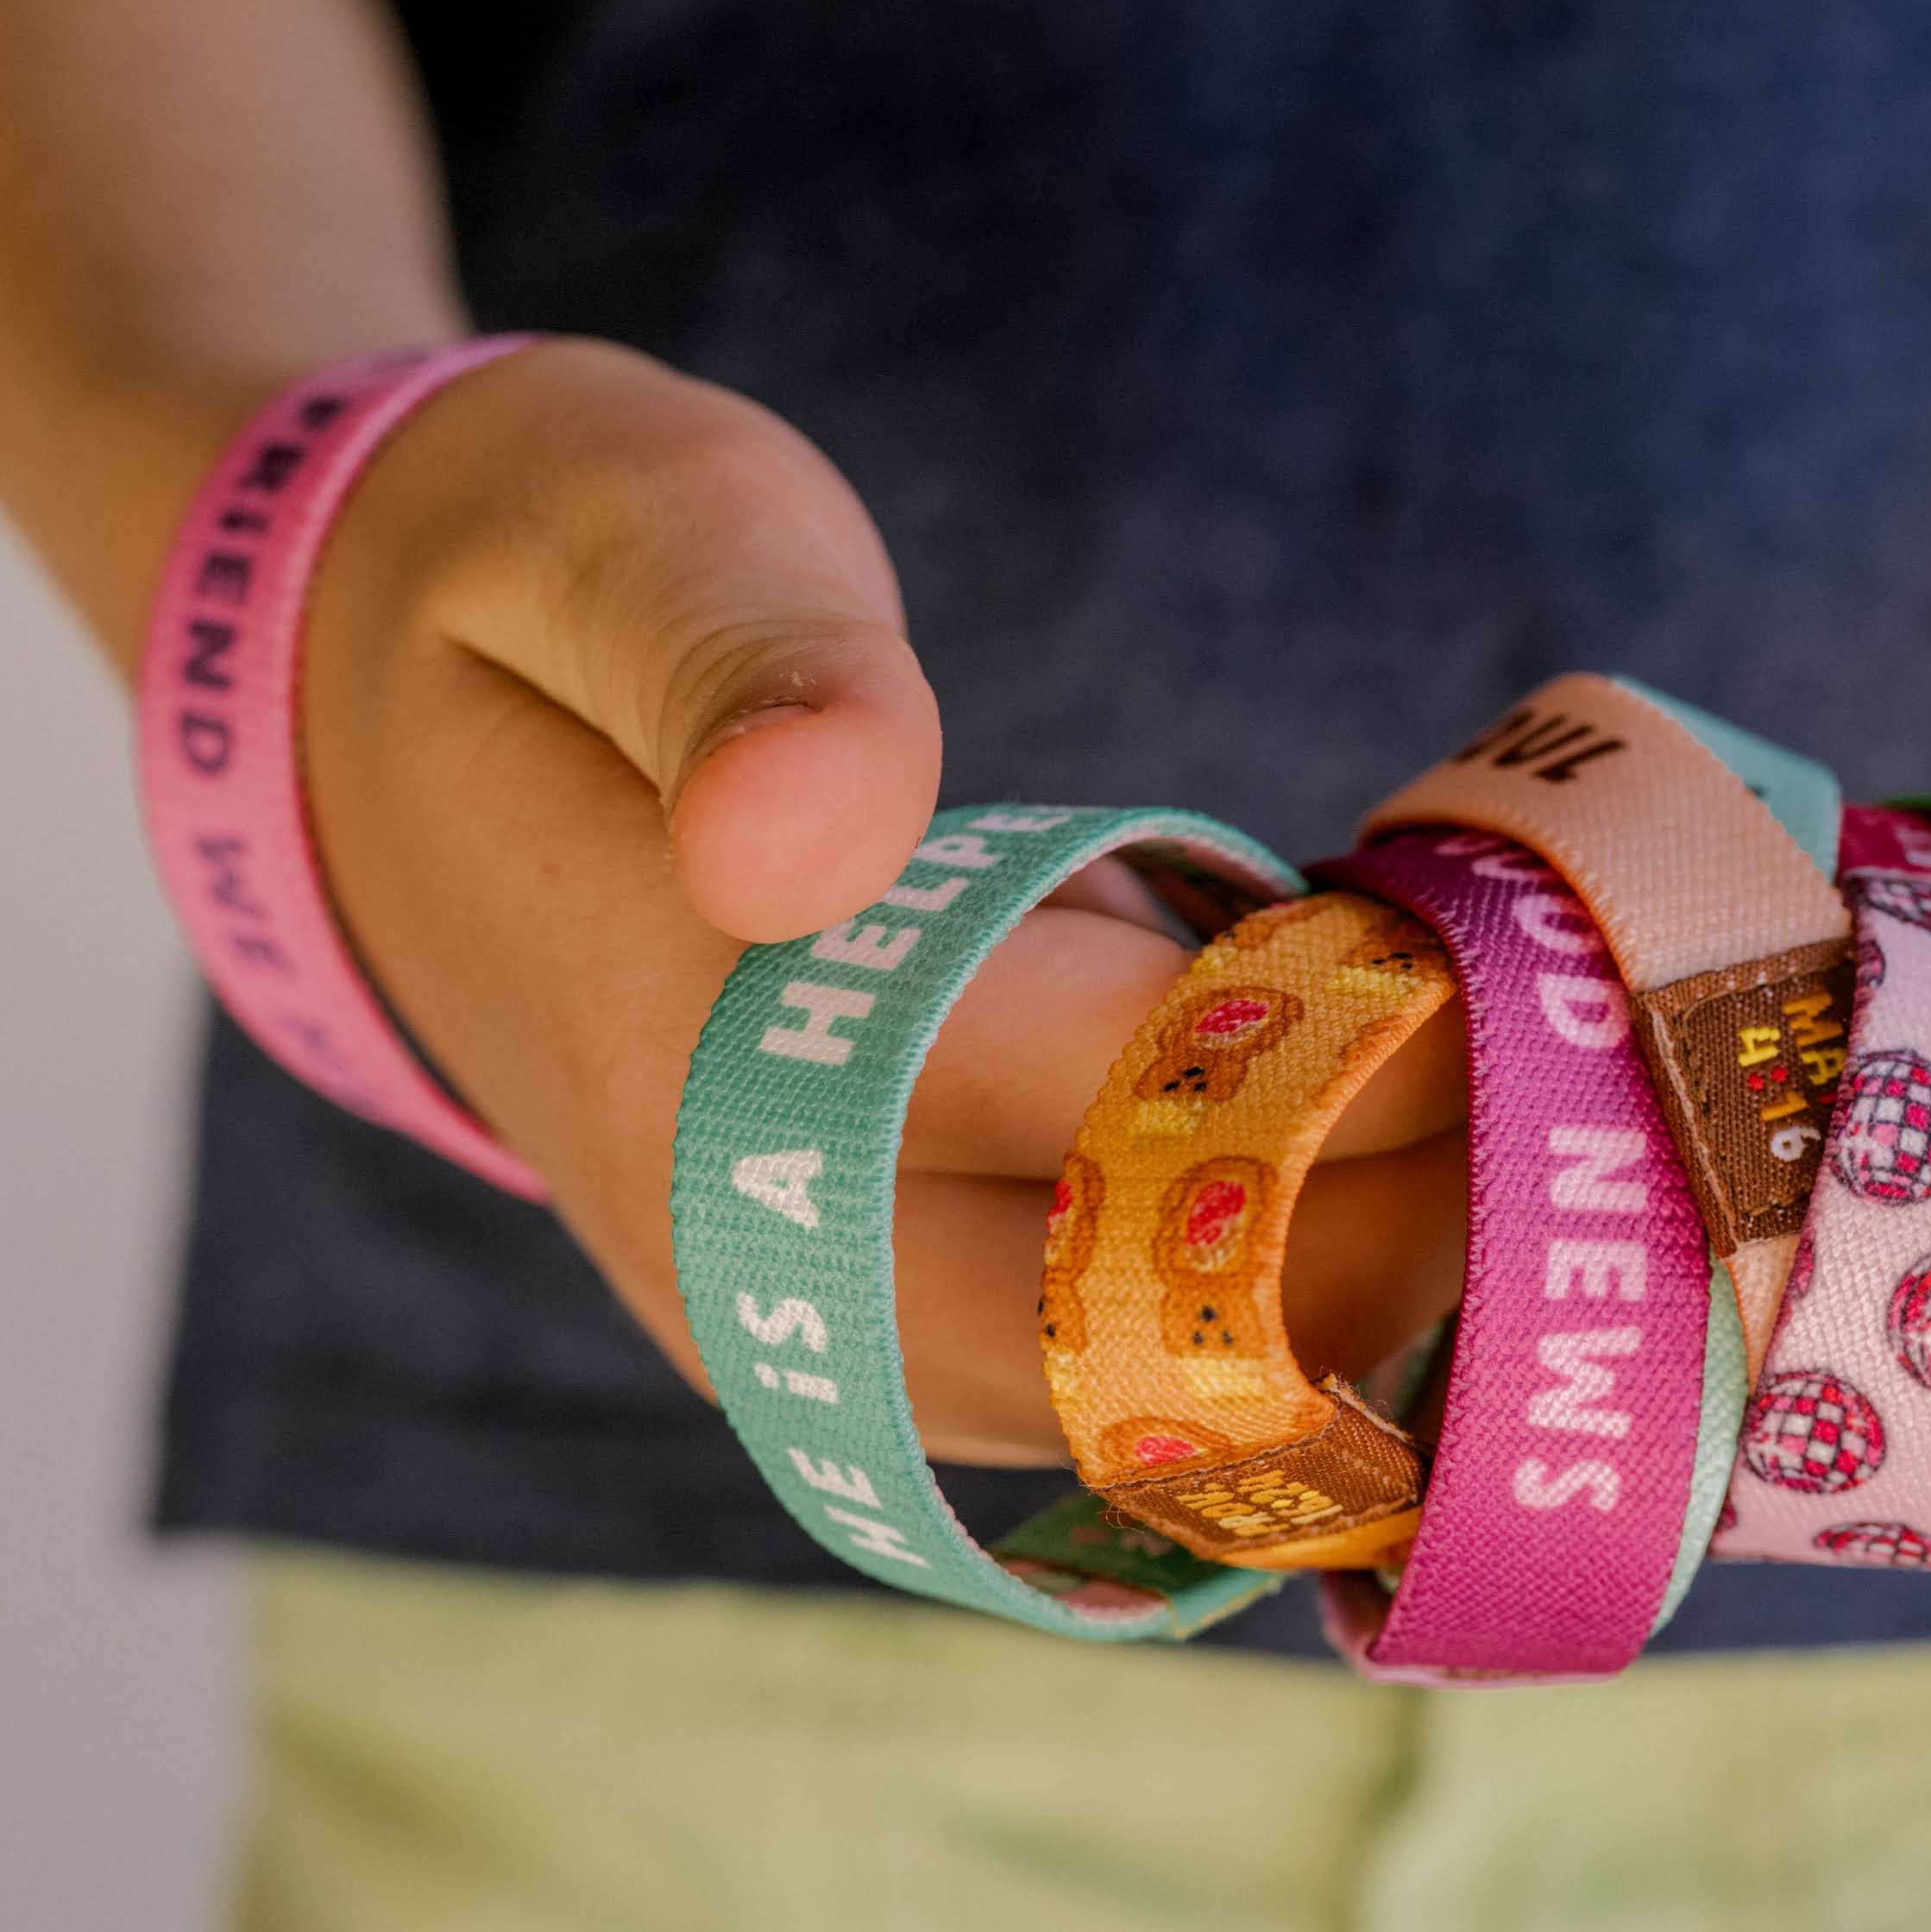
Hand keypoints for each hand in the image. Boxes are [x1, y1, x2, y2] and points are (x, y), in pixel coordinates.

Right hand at [288, 337, 1468, 1459]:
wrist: (351, 705)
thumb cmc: (534, 576)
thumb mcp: (631, 522)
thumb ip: (751, 655)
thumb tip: (820, 830)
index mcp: (705, 1027)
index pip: (1106, 1109)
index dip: (1348, 1065)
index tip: (1532, 988)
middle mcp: (732, 1231)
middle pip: (1134, 1332)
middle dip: (1388, 1238)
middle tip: (1579, 1097)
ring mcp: (765, 1309)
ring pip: (1112, 1409)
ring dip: (1333, 1308)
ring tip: (1522, 1149)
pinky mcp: (812, 1319)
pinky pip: (1063, 1390)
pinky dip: (1235, 1328)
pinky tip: (1382, 1202)